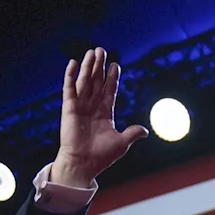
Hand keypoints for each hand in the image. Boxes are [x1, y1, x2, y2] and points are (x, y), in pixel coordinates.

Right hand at [52, 48, 147, 186]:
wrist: (83, 164)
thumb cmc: (101, 157)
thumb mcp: (121, 143)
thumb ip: (132, 133)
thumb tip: (145, 131)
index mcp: (105, 114)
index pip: (109, 91)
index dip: (112, 78)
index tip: (116, 65)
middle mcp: (92, 107)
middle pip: (97, 82)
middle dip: (100, 66)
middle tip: (102, 50)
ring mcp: (80, 106)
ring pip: (85, 81)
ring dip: (88, 66)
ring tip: (92, 52)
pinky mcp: (69, 108)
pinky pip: (69, 89)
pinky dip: (70, 76)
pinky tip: (73, 63)